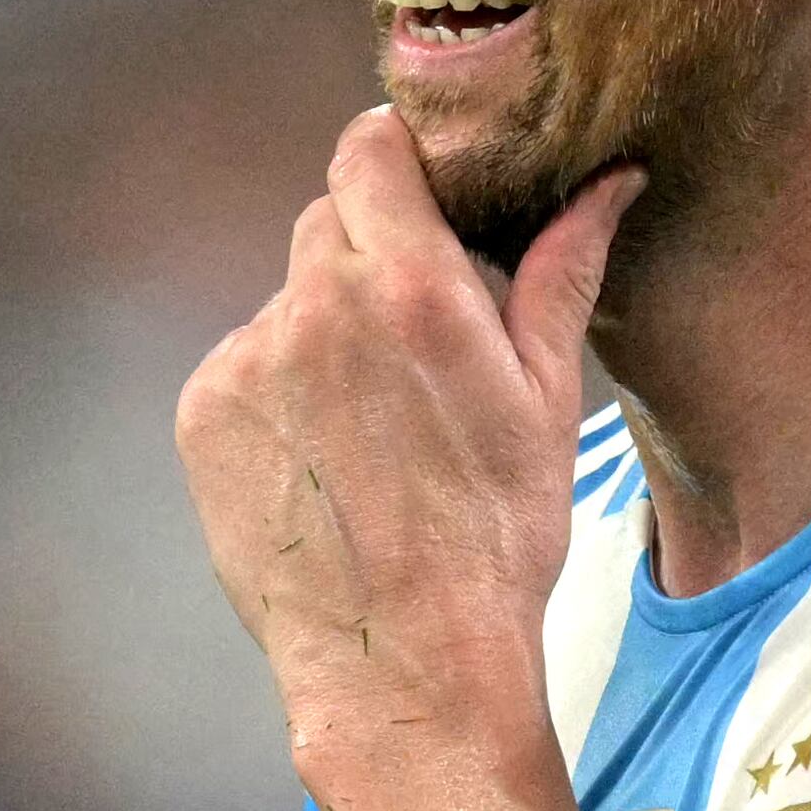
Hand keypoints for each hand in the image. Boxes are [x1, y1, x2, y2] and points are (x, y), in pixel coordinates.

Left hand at [175, 110, 639, 761]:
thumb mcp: (547, 398)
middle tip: (416, 325)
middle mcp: (316, 308)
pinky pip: (245, 361)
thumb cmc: (497, 537)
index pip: (368, 148)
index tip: (416, 184)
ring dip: (325, 324)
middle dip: (370, 249)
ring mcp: (248, 361)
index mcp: (410, 288)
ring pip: (287, 296)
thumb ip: (562, 272)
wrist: (408, 662)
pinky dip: (280, 385)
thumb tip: (607, 182)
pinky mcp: (203, 412)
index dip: (393, 155)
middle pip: (327, 219)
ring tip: (374, 417)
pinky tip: (328, 454)